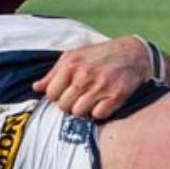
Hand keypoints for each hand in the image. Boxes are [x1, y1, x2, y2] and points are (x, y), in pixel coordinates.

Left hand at [33, 35, 154, 119]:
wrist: (133, 53)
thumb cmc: (99, 55)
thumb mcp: (74, 56)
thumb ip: (53, 73)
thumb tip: (36, 88)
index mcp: (71, 65)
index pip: (51, 95)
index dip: (58, 96)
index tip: (67, 93)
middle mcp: (84, 75)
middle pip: (64, 106)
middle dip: (70, 105)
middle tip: (80, 97)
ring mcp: (101, 86)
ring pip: (79, 113)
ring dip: (84, 110)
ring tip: (91, 100)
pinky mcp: (117, 95)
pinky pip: (99, 115)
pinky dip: (100, 112)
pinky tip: (104, 102)